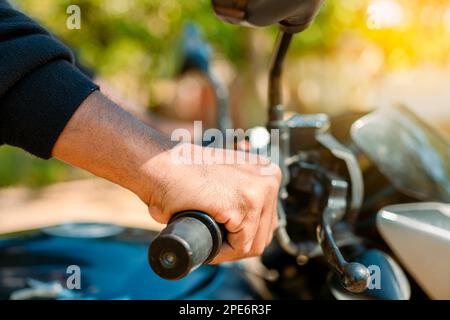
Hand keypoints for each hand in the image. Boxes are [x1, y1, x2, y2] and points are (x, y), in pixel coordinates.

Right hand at [53, 91, 279, 263]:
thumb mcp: (215, 180)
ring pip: (254, 241)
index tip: (222, 236)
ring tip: (208, 240)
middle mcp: (267, 176)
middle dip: (238, 244)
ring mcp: (257, 188)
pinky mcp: (242, 201)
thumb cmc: (177, 174)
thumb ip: (231, 187)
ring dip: (230, 249)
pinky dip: (224, 249)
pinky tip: (210, 242)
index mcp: (263, 170)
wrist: (155, 163)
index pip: (267, 218)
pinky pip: (242, 242)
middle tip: (213, 241)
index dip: (243, 234)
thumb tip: (235, 205)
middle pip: (264, 232)